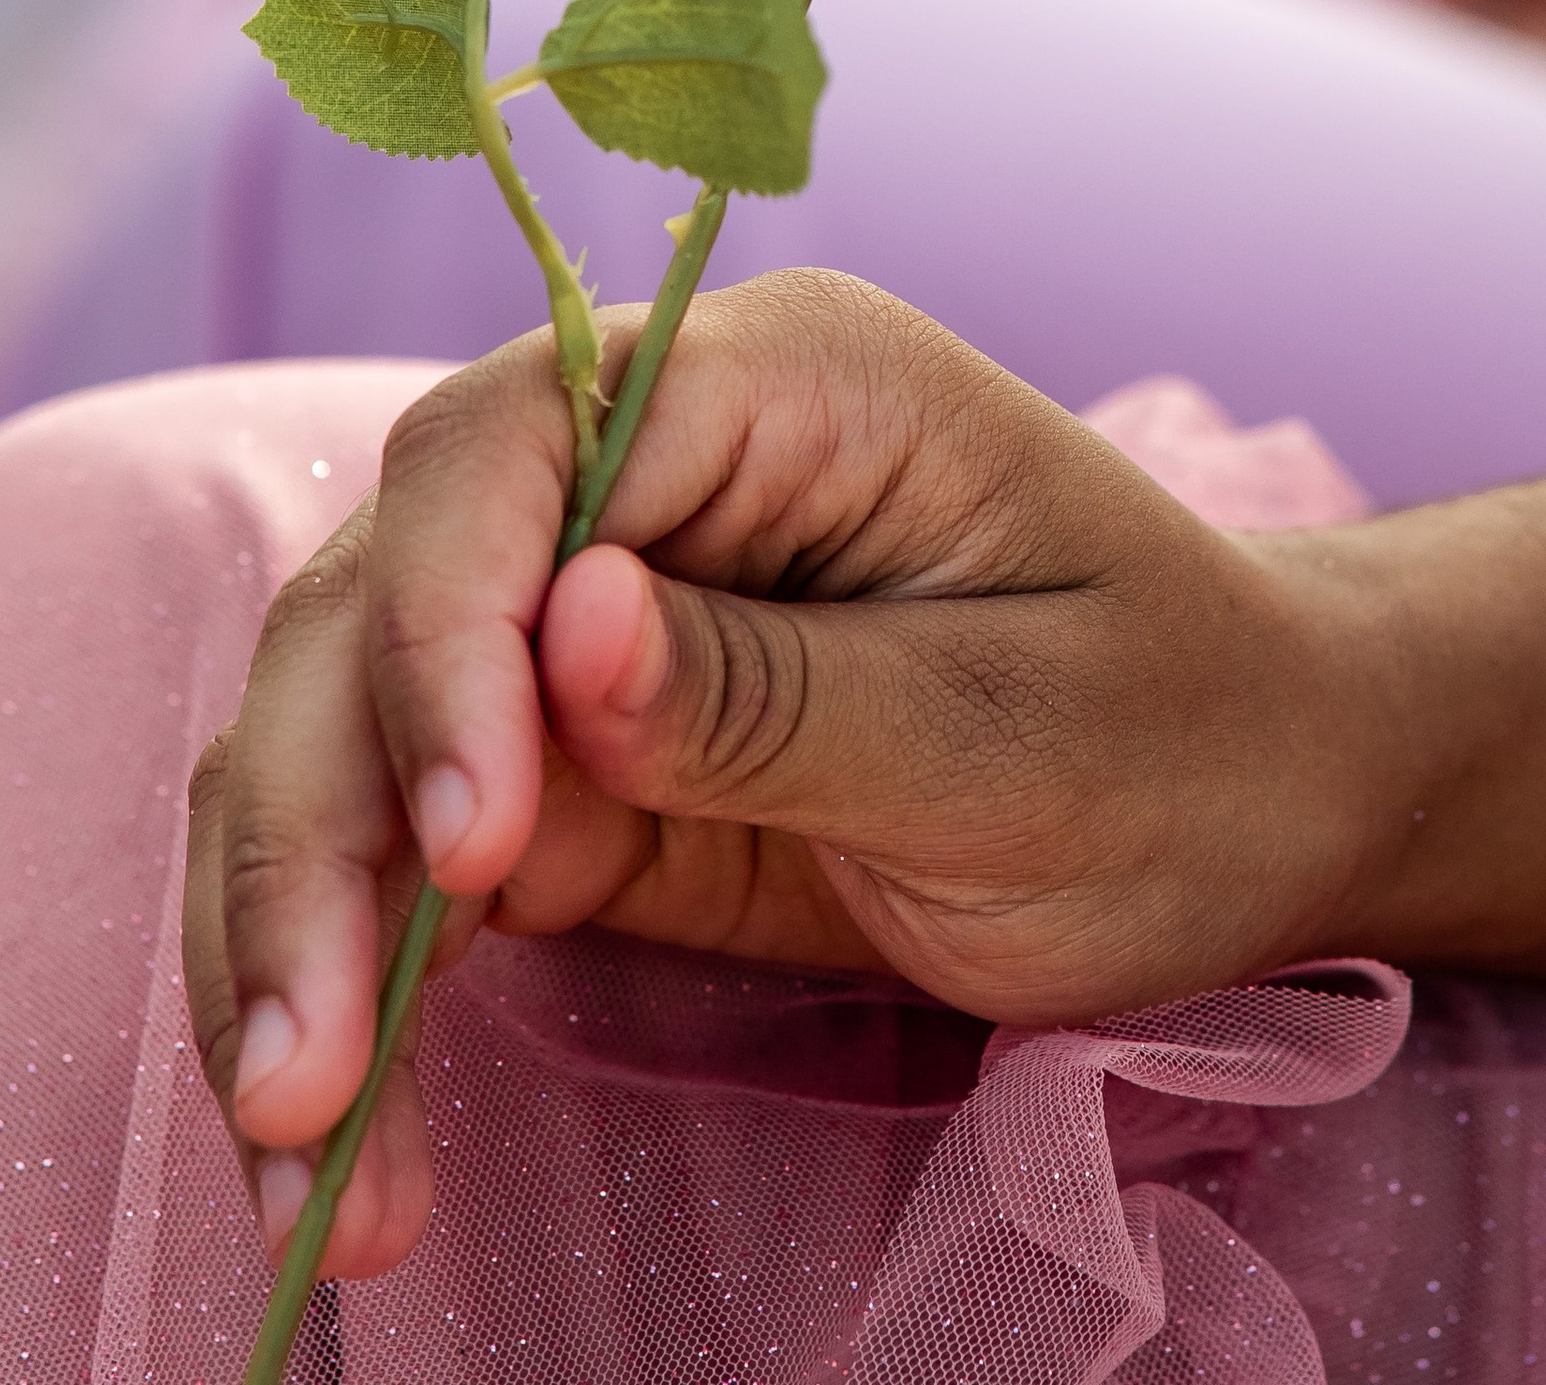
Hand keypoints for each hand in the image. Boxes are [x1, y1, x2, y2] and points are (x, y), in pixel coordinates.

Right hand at [183, 270, 1381, 1282]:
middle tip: (310, 1080)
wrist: (1256, 802)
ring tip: (303, 1165)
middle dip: (318, 831)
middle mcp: (640, 467)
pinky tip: (341, 1157)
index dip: (446, 632)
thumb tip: (564, 628)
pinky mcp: (560, 764)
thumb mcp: (1016, 733)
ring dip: (290, 936)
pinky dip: (352, 995)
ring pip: (339, 732)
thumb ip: (783, 693)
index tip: (475, 847)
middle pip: (375, 596)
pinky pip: (399, 855)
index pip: (514, 448)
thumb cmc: (1184, 732)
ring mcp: (579, 611)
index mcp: (775, 380)